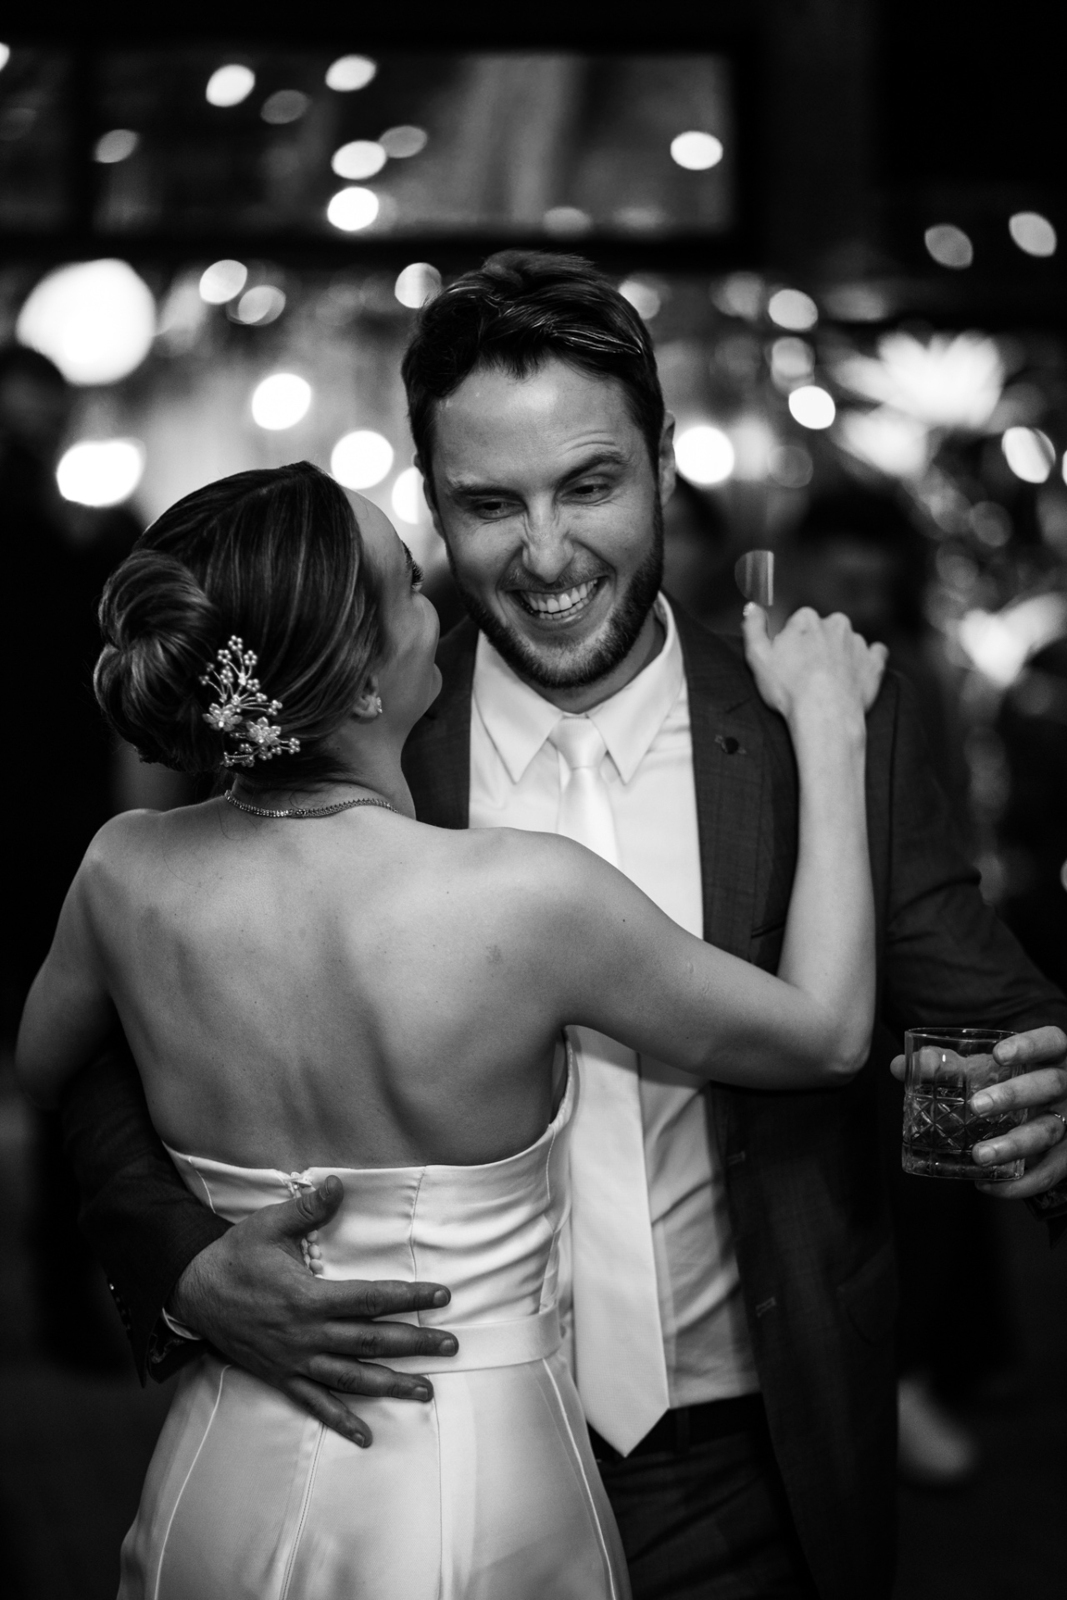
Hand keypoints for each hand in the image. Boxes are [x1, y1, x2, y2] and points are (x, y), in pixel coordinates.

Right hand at [169, 1176, 456, 1446]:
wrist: (192, 1293)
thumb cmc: (234, 1257)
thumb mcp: (268, 1225)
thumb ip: (306, 1209)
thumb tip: (337, 1184)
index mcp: (308, 1297)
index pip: (369, 1299)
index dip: (407, 1298)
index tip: (440, 1297)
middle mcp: (306, 1335)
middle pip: (369, 1342)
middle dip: (413, 1343)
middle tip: (450, 1344)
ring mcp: (294, 1360)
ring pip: (350, 1378)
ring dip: (390, 1385)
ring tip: (426, 1389)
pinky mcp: (280, 1376)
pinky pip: (314, 1403)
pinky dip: (341, 1420)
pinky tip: (365, 1436)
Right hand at [743, 604, 886, 724]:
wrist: (824, 715)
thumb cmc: (789, 689)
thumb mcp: (758, 657)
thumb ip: (753, 627)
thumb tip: (752, 607)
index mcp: (807, 618)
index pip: (798, 624)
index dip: (792, 644)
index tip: (788, 663)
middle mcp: (836, 623)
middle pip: (823, 631)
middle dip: (816, 647)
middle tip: (806, 674)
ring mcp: (858, 642)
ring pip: (846, 643)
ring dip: (838, 656)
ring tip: (828, 683)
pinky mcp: (874, 662)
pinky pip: (874, 654)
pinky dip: (866, 661)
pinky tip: (856, 674)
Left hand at [890, 1026, 1066, 1198]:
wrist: (1038, 1117)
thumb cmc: (1005, 1083)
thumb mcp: (981, 1070)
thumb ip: (945, 1066)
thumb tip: (900, 1066)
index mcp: (1051, 1056)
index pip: (1051, 1041)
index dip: (1029, 1045)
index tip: (997, 1054)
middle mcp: (1066, 1086)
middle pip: (1050, 1085)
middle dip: (1013, 1095)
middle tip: (976, 1106)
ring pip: (1050, 1131)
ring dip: (1014, 1145)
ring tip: (978, 1155)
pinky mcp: (1066, 1157)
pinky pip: (1049, 1174)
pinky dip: (1018, 1184)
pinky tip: (985, 1184)